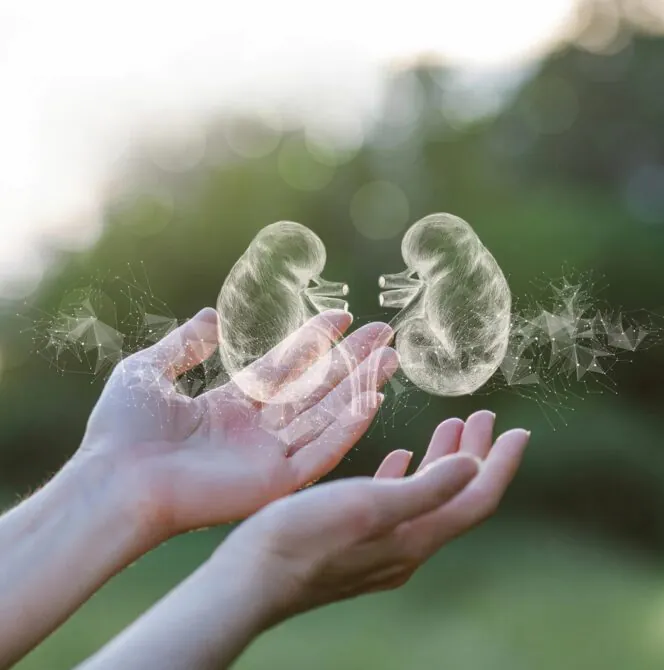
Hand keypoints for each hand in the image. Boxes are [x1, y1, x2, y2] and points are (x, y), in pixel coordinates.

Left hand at [77, 307, 397, 540]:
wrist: (113, 482)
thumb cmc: (120, 432)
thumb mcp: (148, 371)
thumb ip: (184, 345)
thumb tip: (210, 316)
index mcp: (229, 407)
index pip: (284, 368)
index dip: (314, 341)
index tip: (342, 315)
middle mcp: (255, 432)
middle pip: (315, 389)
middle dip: (350, 360)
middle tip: (384, 333)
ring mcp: (268, 457)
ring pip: (327, 415)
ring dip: (359, 386)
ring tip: (390, 357)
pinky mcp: (276, 482)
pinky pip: (323, 451)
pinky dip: (349, 427)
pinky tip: (373, 398)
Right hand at [217, 410, 529, 621]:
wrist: (247, 582)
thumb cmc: (302, 538)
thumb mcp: (369, 506)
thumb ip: (426, 489)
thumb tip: (475, 467)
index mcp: (416, 537)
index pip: (477, 498)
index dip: (502, 464)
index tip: (520, 431)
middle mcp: (406, 548)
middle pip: (457, 497)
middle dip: (476, 455)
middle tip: (485, 418)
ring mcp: (381, 548)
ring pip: (428, 499)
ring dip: (442, 461)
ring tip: (451, 427)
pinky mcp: (355, 545)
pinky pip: (395, 506)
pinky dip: (407, 477)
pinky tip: (400, 459)